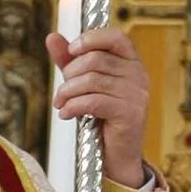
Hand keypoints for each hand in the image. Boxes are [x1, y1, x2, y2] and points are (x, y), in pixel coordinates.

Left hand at [45, 19, 149, 184]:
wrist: (116, 155)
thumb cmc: (101, 117)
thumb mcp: (83, 84)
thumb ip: (70, 61)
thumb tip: (52, 36)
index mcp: (131, 62)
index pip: (115, 36)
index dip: (90, 38)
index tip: (71, 50)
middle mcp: (138, 75)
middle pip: (95, 59)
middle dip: (70, 74)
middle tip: (61, 91)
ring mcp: (137, 94)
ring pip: (92, 80)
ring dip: (68, 92)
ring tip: (61, 103)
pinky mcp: (130, 113)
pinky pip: (94, 101)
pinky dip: (73, 106)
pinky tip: (66, 114)